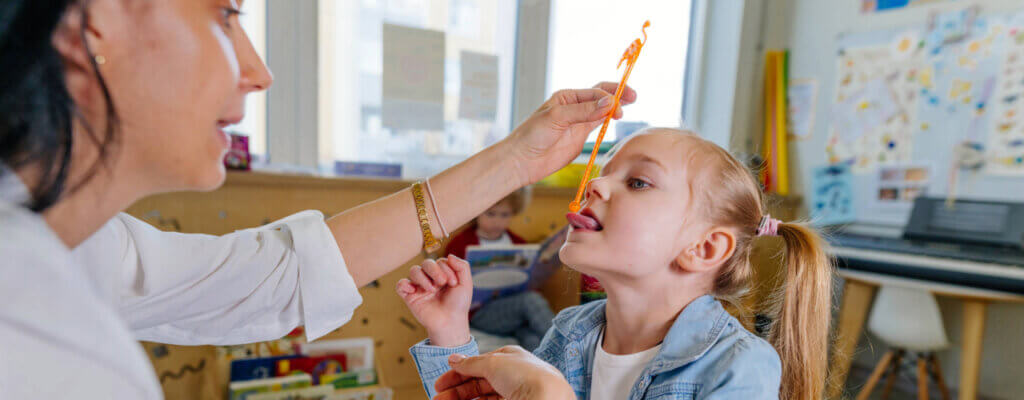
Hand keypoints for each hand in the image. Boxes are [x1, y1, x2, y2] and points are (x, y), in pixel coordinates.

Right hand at [396, 255, 472, 346]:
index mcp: (442, 274)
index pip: (440, 261)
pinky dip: (404, 284)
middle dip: (434, 270)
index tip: (453, 283)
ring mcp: (419, 287)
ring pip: (414, 271)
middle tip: (442, 282)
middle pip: (426, 263)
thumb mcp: (466, 284)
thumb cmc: (458, 304)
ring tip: (431, 289)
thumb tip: (449, 255)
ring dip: (422, 277)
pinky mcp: (410, 296)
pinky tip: (414, 290)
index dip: (446, 269)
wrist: (450, 323)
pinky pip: (400, 285)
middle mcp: (430, 278)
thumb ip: (462, 266)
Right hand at [433, 346, 575, 399]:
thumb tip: (453, 358)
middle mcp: (512, 377)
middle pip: (477, 384)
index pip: (478, 365)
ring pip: (482, 399)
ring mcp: (513, 395)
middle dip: (456, 391)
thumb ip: (470, 363)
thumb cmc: (526, 375)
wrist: (547, 399)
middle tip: (437, 399)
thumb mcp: (493, 362)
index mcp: (510, 359)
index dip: (458, 374)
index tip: (440, 384)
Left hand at [503, 82, 636, 185]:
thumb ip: (583, 111)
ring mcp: (579, 123)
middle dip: (618, 96)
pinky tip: (617, 119)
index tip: (619, 106)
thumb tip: (609, 102)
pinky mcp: (580, 138)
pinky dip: (609, 121)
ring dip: (615, 108)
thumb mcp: (557, 117)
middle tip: (634, 97)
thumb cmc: (532, 135)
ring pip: (602, 111)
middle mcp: (574, 107)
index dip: (609, 97)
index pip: (595, 92)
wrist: (522, 160)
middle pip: (602, 97)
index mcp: (567, 97)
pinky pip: (598, 126)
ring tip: (629, 106)